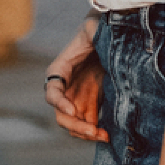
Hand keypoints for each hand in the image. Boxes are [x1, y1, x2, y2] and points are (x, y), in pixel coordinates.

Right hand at [44, 20, 108, 142]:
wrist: (111, 37)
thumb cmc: (100, 30)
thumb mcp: (95, 28)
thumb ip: (93, 30)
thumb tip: (94, 30)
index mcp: (60, 70)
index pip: (52, 91)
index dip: (59, 103)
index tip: (73, 110)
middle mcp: (65, 89)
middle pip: (62, 115)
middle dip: (76, 126)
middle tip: (93, 131)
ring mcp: (77, 98)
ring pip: (74, 124)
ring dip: (85, 133)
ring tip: (103, 136)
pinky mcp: (91, 104)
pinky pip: (88, 123)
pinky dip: (95, 132)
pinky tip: (108, 135)